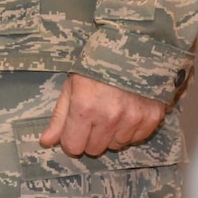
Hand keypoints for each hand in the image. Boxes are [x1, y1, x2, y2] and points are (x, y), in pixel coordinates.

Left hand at [38, 73, 168, 157]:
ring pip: (116, 146)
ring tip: (113, 110)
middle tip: (95, 116)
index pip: (73, 147)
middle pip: (94, 149)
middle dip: (91, 137)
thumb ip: (59, 117)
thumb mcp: (71, 86)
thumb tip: (46, 142)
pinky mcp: (152, 119)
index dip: (71, 139)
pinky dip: (131, 130)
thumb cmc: (95, 66)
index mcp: (84, 108)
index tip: (75, 128)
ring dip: (112, 134)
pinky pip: (136, 139)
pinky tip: (128, 111)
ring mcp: (133, 119)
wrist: (133, 48)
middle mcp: (109, 117)